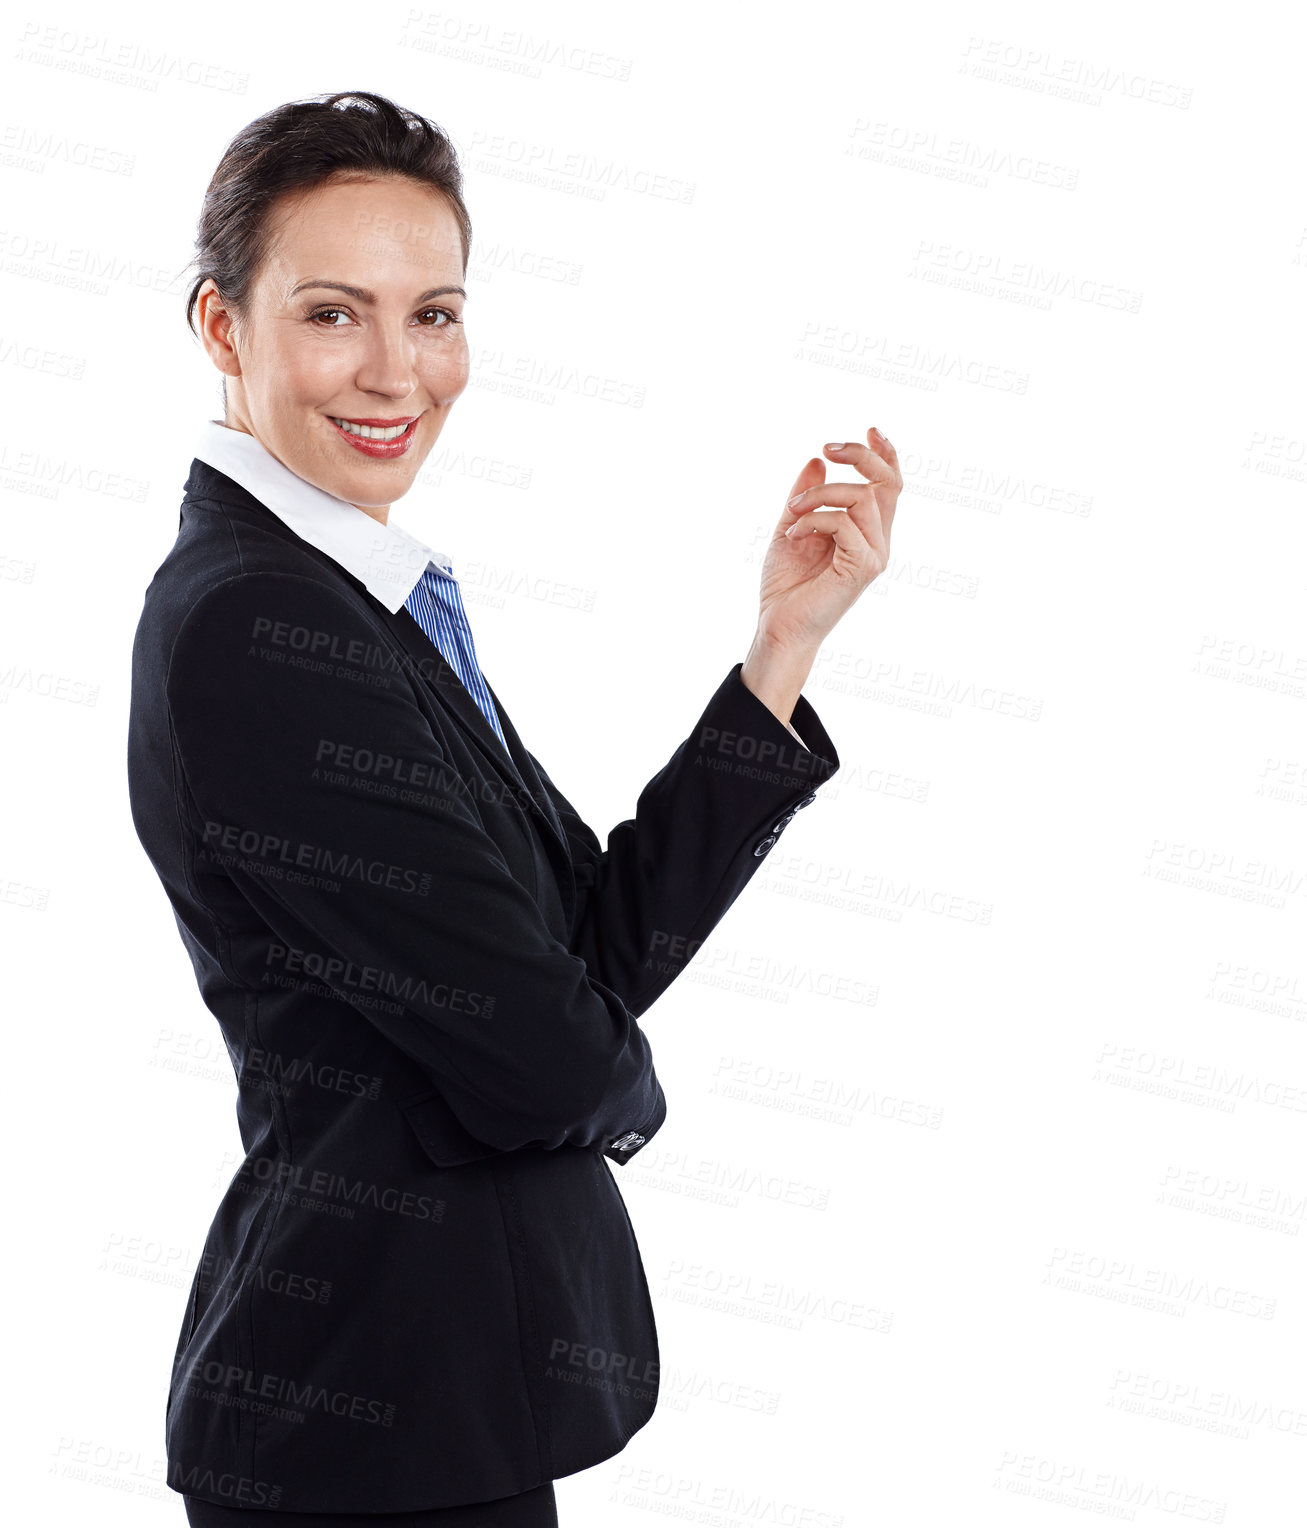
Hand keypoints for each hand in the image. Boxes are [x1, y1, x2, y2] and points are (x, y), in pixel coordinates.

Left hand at [754, 426, 901, 655]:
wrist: (778, 626)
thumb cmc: (786, 586)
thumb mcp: (792, 526)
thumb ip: (806, 496)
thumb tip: (816, 460)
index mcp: (867, 532)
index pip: (889, 486)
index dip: (886, 455)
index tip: (869, 430)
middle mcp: (877, 542)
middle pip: (888, 483)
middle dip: (860, 456)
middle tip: (827, 447)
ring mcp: (873, 556)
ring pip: (862, 497)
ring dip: (820, 494)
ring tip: (792, 511)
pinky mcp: (862, 568)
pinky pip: (845, 523)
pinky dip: (814, 520)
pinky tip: (793, 535)